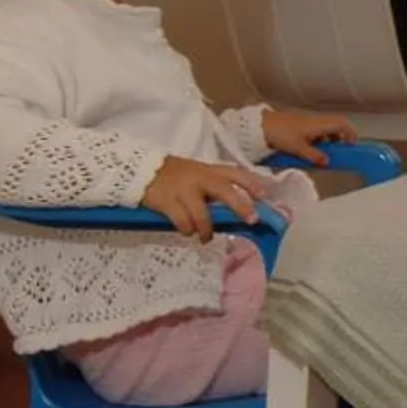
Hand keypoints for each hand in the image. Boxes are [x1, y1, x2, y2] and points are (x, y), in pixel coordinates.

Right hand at [141, 156, 264, 240]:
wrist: (141, 170)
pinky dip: (187, 230)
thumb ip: (214, 187)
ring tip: (205, 237)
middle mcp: (199, 178)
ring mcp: (183, 190)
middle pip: (224, 190)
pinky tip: (186, 231)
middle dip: (240, 205)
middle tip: (252, 220)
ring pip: (202, 215)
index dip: (251, 183)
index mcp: (208, 170)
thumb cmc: (174, 175)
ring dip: (206, 230)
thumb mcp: (197, 174)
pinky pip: (182, 222)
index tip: (265, 195)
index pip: (235, 173)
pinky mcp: (167, 201)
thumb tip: (237, 208)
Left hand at [260, 109, 356, 163]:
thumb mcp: (298, 148)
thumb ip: (314, 156)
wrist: (260, 126)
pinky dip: (317, 140)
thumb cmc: (280, 134)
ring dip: (327, 141)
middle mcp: (315, 120)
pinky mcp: (299, 125)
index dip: (350, 133)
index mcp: (318, 124)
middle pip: (335, 126)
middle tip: (337, 153)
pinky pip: (315, 131)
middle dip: (339, 139)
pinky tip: (309, 151)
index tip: (351, 146)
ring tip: (322, 155)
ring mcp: (306, 122)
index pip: (342, 124)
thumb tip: (327, 161)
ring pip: (324, 129)